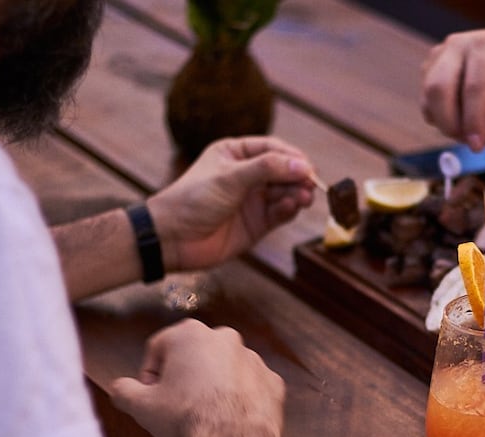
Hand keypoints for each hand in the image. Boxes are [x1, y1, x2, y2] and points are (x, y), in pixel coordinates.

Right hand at [109, 319, 284, 436]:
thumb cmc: (184, 420)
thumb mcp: (140, 406)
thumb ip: (124, 390)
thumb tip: (121, 388)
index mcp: (190, 334)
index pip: (159, 348)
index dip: (150, 374)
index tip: (151, 396)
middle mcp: (226, 339)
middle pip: (195, 356)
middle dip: (185, 377)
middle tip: (177, 406)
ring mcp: (254, 360)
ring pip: (226, 370)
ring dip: (215, 386)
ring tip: (205, 415)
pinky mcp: (274, 383)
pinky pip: (251, 388)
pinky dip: (241, 400)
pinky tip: (230, 421)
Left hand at [147, 136, 315, 272]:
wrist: (173, 238)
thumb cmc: (194, 199)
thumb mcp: (230, 177)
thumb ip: (268, 169)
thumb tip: (303, 165)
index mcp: (235, 154)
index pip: (272, 149)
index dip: (292, 156)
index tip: (308, 166)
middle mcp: (247, 175)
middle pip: (283, 171)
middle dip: (298, 177)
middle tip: (311, 184)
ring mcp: (253, 200)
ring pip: (285, 193)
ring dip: (296, 194)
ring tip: (304, 197)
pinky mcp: (257, 224)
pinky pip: (280, 213)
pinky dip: (289, 210)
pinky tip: (292, 207)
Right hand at [421, 29, 484, 150]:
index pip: (473, 87)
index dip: (473, 121)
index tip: (478, 146)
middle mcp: (457, 46)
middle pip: (439, 88)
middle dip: (449, 124)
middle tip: (468, 143)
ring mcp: (438, 56)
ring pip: (428, 96)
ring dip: (444, 123)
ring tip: (468, 132)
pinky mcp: (429, 68)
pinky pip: (426, 100)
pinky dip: (439, 117)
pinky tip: (460, 119)